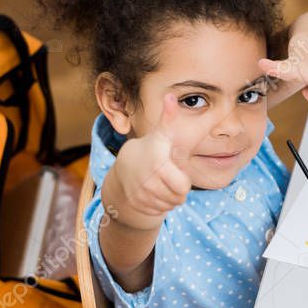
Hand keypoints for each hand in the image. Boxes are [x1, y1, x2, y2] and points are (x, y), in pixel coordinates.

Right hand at [108, 93, 191, 228]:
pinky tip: (153, 191)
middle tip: (170, 178)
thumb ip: (169, 118)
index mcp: (158, 163)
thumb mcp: (161, 134)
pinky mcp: (137, 205)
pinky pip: (160, 211)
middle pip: (179, 198)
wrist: (125, 167)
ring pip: (170, 205)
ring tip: (161, 182)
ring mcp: (141, 194)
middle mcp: (148, 180)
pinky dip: (159, 204)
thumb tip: (171, 96)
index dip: (183, 181)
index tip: (173, 170)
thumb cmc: (151, 149)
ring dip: (169, 197)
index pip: (183, 187)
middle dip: (178, 190)